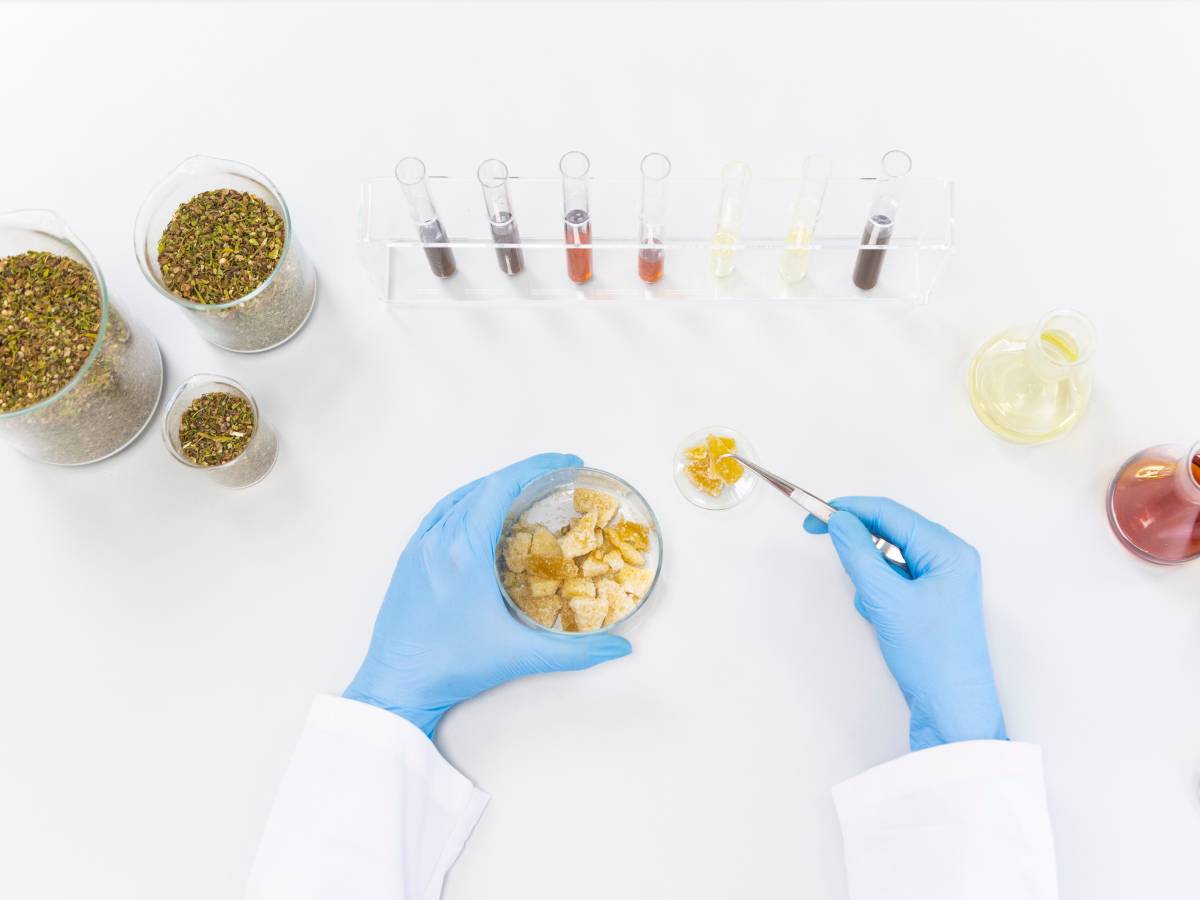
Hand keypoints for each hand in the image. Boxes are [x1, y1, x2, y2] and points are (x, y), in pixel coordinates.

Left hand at [345, 453, 631, 736]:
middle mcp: (438, 541)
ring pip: (458, 498)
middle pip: (483, 487)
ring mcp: (418, 548)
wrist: (397, 687)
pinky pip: (438, 515)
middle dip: (522, 475)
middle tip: (556, 479)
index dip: (537, 467)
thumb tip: (621, 646)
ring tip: (523, 492)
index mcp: (464, 552)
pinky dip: (464, 503)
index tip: (568, 463)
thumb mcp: (520, 656)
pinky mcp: (407, 561)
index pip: (502, 487)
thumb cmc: (453, 668)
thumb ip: (577, 652)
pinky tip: (478, 515)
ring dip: (492, 487)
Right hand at [804, 497, 1006, 751]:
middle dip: (859, 544)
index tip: (814, 515)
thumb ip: (858, 554)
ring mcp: (940, 582)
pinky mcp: (928, 603)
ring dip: (869, 574)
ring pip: (888, 558)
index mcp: (948, 550)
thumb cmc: (933, 657)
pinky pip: (893, 581)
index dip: (849, 509)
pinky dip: (877, 593)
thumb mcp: (886, 599)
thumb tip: (839, 521)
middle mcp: (948, 560)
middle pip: (890, 531)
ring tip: (873, 605)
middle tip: (819, 539)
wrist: (952, 712)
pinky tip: (880, 618)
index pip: (890, 513)